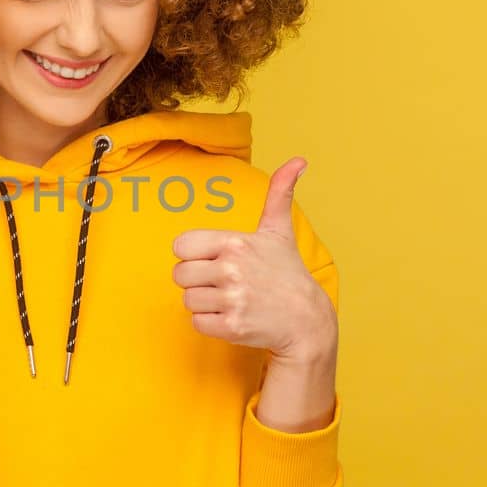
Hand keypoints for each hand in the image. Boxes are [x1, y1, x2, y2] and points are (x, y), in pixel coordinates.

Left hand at [170, 158, 336, 361]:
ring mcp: (232, 299)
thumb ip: (279, 194)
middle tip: (224, 283)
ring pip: (188, 299)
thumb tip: (299, 160)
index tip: (213, 260)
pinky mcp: (232, 326)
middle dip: (197, 280)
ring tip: (230, 299)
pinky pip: (197, 323)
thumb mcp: (279, 231)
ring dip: (204, 303)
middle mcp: (231, 269)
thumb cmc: (287, 273)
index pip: (180, 246)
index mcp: (235, 242)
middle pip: (180, 274)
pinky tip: (232, 316)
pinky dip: (210, 323)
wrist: (306, 320)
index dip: (193, 255)